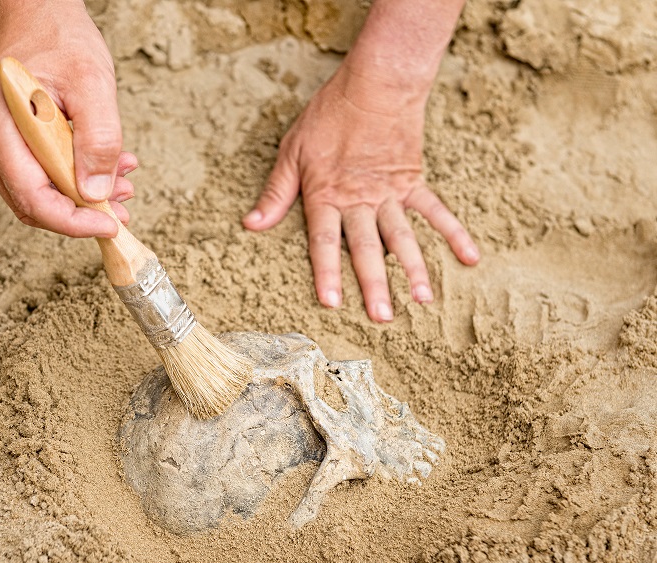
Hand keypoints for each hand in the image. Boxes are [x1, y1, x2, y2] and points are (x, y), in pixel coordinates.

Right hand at [0, 0, 136, 236]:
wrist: (37, 11)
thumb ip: (98, 138)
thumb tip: (96, 193)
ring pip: (36, 191)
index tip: (108, 224)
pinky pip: (38, 174)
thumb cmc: (59, 37)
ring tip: (120, 182)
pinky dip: (73, 178)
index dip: (72, 221)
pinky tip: (104, 168)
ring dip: (80, 196)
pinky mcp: (4, 141)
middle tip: (121, 209)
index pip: (31, 196)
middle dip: (79, 213)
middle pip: (31, 201)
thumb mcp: (93, 83)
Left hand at [243, 64, 478, 321]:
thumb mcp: (292, 151)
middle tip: (383, 318)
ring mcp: (390, 193)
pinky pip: (436, 211)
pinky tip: (470, 258)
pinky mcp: (413, 181)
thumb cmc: (328, 117)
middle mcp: (360, 200)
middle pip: (368, 248)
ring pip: (403, 237)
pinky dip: (454, 233)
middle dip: (375, 284)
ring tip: (422, 300)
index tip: (332, 303)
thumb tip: (252, 224)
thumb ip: (276, 192)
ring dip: (414, 269)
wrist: (375, 84)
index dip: (327, 273)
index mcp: (326, 195)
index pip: (325, 241)